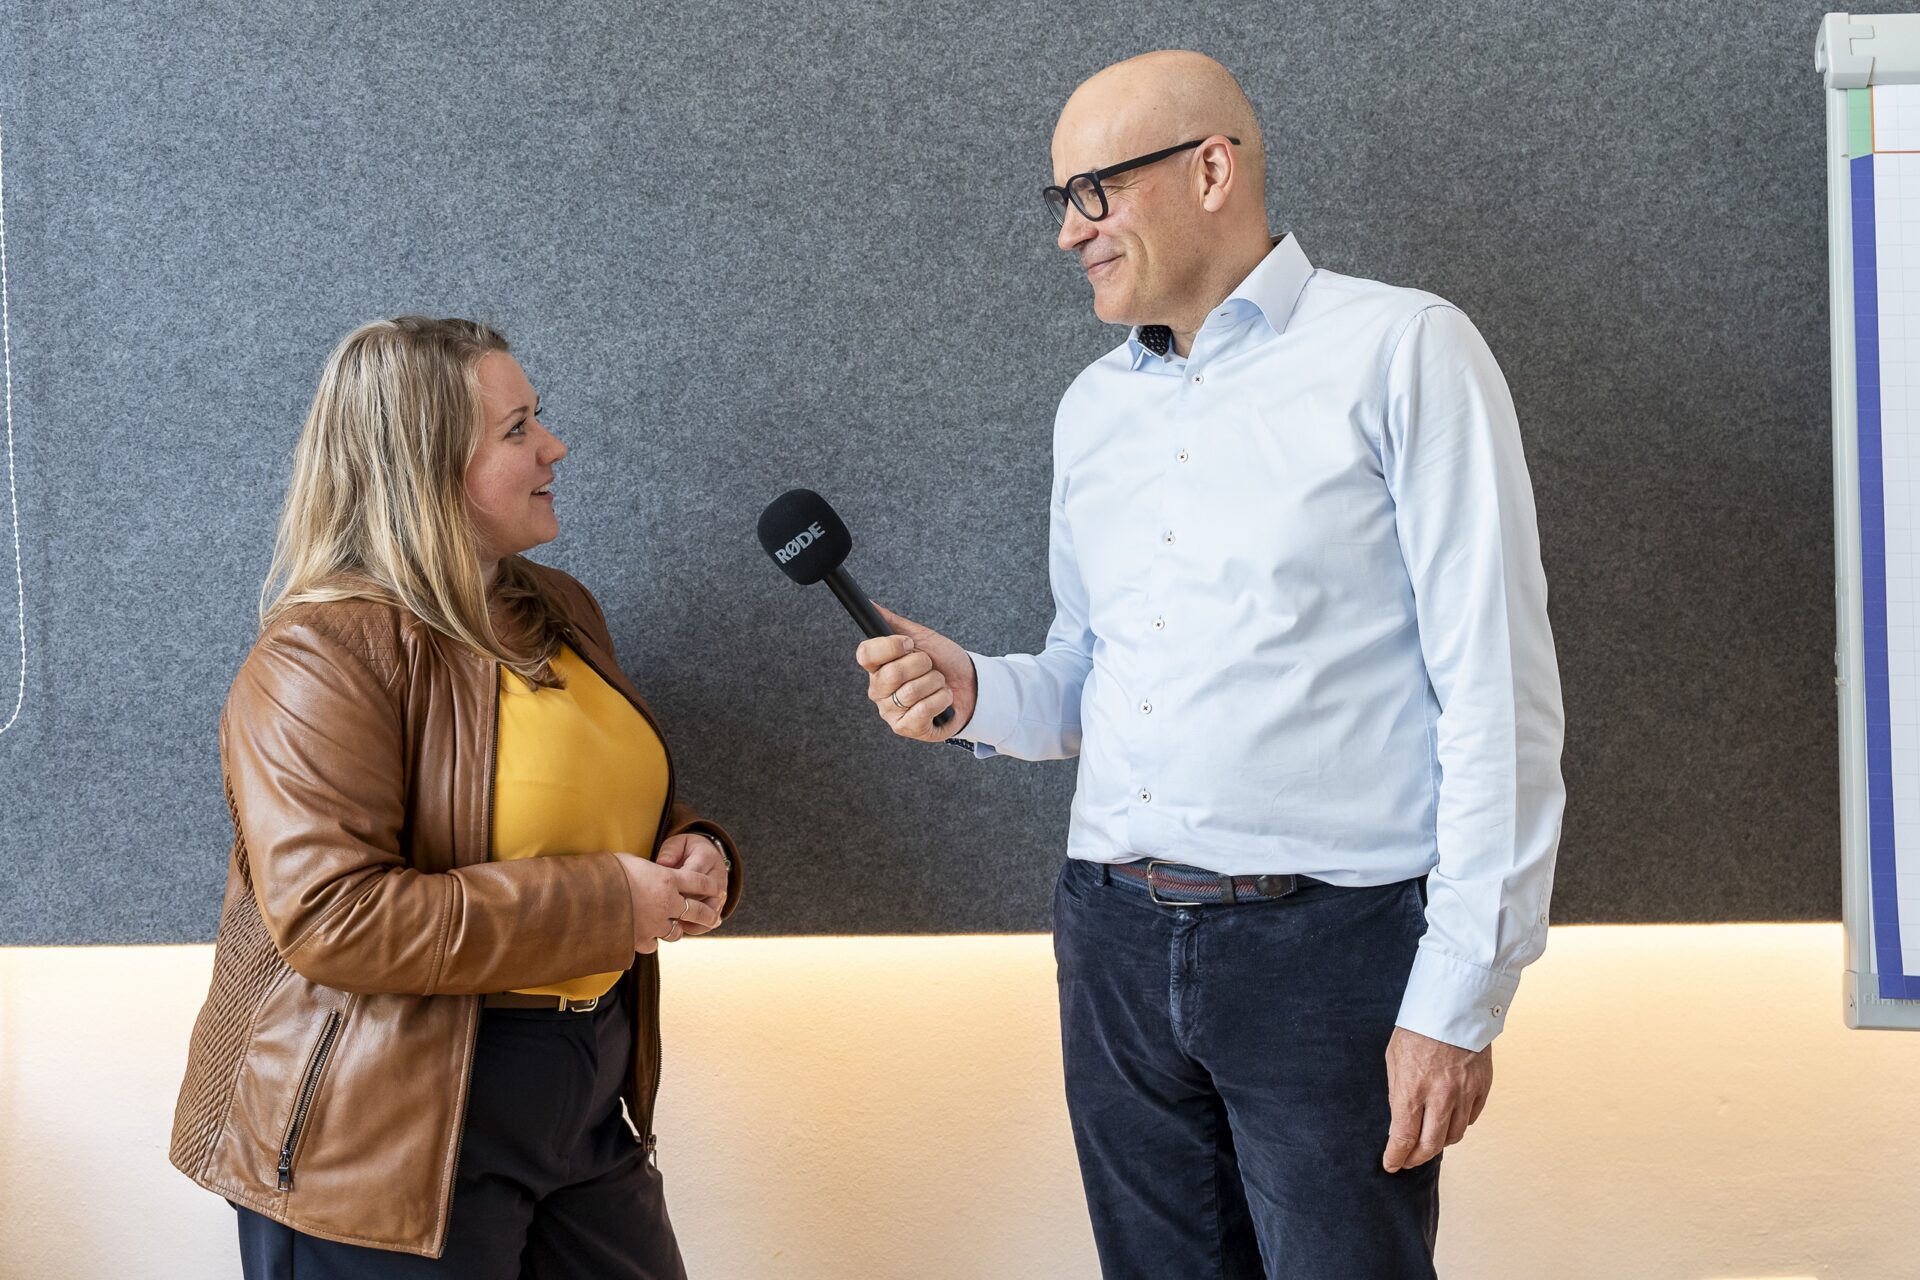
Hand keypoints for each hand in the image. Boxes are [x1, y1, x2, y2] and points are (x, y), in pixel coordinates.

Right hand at [614, 853, 722, 953]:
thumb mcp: (628, 861)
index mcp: (666, 879)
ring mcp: (654, 924)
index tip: (717, 889)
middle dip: (708, 915)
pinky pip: (653, 944)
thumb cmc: (604, 872)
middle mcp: (666, 903)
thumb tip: (641, 868)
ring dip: (676, 929)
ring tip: (675, 927)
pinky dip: (651, 940)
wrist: (586, 898)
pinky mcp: (640, 940)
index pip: (699, 882)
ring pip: (676, 932)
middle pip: (698, 911)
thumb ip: (643, 868)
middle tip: (714, 918)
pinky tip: (646, 937)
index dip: (710, 886)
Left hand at [654, 832, 728, 933]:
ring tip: (673, 924)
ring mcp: (720, 893)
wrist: (706, 857)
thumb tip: (662, 864)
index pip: (693, 873)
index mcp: (707, 857)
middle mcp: (718, 876)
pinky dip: (697, 927)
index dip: (676, 885)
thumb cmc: (686, 851)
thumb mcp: (678, 844)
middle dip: (683, 904)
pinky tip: (681, 928)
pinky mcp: (718, 906)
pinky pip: (710, 921)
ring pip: (709, 911)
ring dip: (692, 919)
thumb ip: (670, 851)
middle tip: (663, 911)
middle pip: (703, 895)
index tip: (658, 892)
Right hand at [856, 604, 976, 742]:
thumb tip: (871, 604)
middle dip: (922, 664)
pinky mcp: (907, 728)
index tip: (910, 644)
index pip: (866, 654)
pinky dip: (941, 699)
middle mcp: (879, 690)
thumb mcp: (921, 637)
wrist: (971, 684)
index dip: (890, 646)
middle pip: (892, 673)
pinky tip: (944, 700)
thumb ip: (893, 623)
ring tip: (939, 683)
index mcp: (877, 667)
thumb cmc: (944, 662)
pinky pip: (923, 709)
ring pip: (911, 692)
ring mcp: (891, 711)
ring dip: (935, 683)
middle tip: (931, 666)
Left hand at [1381, 1027, 1492, 1172]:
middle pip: (1431, 1145)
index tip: (1391, 1164)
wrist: (1452, 1004)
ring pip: (1454, 1136)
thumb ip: (1398, 1093)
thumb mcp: (1394, 1059)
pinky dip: (1459, 1125)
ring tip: (1428, 1143)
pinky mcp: (1482, 1087)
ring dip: (1439, 1143)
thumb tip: (1400, 1121)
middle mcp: (1440, 1096)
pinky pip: (1471, 1118)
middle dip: (1416, 1158)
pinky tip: (1449, 1123)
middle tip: (1407, 1161)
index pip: (1404, 1137)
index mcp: (1412, 1088)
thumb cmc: (1417, 1028)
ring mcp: (1465, 1093)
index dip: (1396, 1156)